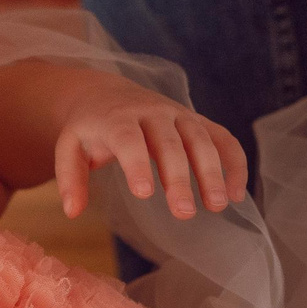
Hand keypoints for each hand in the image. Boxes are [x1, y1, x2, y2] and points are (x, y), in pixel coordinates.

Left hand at [50, 76, 248, 220]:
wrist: (107, 94)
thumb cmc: (90, 128)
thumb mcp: (70, 148)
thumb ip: (70, 178)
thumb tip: (72, 212)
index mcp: (117, 117)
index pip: (129, 138)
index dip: (138, 163)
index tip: (145, 194)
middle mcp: (152, 111)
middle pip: (170, 142)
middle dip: (179, 177)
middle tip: (184, 213)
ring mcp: (178, 114)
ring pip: (201, 138)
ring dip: (212, 171)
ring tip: (217, 205)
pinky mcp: (197, 121)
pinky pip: (222, 138)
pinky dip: (234, 163)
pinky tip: (237, 195)